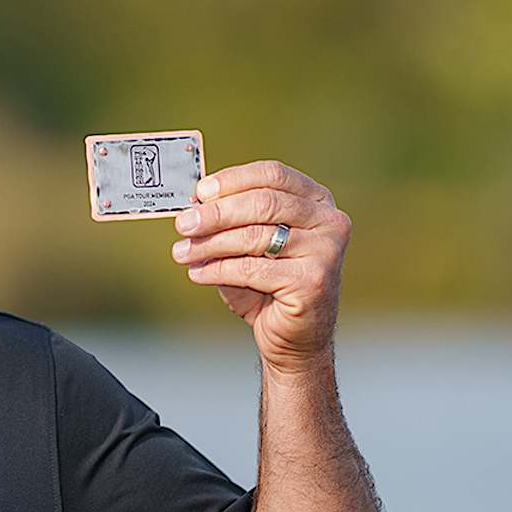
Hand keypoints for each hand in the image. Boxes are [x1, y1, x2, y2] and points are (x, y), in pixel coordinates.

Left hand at [170, 159, 349, 373]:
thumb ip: (229, 222)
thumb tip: (194, 204)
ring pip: (255, 236)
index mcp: (316, 201)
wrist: (294, 336)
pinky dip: (218, 270)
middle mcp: (328, 220)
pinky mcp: (313, 280)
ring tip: (182, 252)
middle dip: (216, 213)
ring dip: (210, 244)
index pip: (272, 174)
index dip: (232, 180)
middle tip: (184, 224)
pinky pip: (252, 269)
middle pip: (263, 203)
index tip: (199, 192)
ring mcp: (326, 250)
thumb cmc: (268, 286)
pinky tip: (198, 273)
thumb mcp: (248, 245)